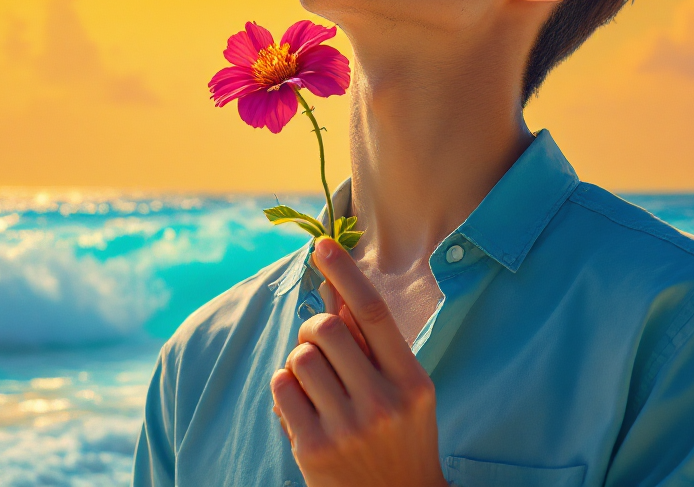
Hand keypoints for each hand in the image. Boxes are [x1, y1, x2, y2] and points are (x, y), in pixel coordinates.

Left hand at [271, 236, 447, 486]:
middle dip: (314, 327)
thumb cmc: (401, 437)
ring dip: (300, 360)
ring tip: (315, 382)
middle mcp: (382, 403)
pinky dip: (286, 385)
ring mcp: (347, 428)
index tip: (324, 245)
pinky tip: (303, 403)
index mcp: (411, 382)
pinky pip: (282, 388)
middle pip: (328, 330)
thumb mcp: (404, 389)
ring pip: (300, 358)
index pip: (375, 313)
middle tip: (318, 343)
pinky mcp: (313, 449)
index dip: (346, 273)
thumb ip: (373, 342)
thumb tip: (337, 289)